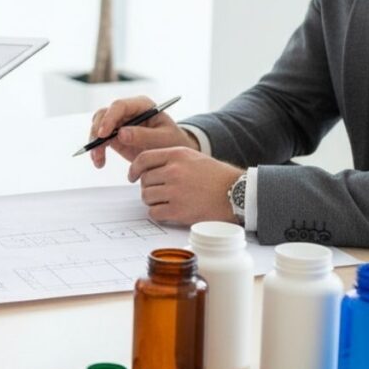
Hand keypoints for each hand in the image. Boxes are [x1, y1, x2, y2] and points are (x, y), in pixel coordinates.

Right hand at [89, 96, 197, 167]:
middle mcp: (128, 111)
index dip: (109, 119)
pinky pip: (100, 140)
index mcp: (142, 105)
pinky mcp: (115, 136)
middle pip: (104, 114)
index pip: (120, 106)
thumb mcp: (164, 139)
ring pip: (98, 126)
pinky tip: (99, 162)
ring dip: (95, 143)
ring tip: (98, 160)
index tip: (103, 134)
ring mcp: (120, 123)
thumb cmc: (173, 142)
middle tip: (97, 149)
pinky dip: (97, 150)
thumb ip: (145, 135)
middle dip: (97, 131)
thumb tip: (121, 134)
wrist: (173, 154)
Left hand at [127, 146, 242, 225]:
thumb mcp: (192, 157)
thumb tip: (144, 169)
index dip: (134, 169)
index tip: (132, 176)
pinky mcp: (178, 211)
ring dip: (152, 200)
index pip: (143, 159)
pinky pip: (154, 212)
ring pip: (146, 196)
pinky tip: (169, 211)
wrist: (236, 194)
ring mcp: (176, 192)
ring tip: (166, 201)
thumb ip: (169, 159)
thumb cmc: (215, 176)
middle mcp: (174, 171)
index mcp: (177, 155)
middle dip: (148, 187)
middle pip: (144, 180)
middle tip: (159, 191)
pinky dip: (158, 213)